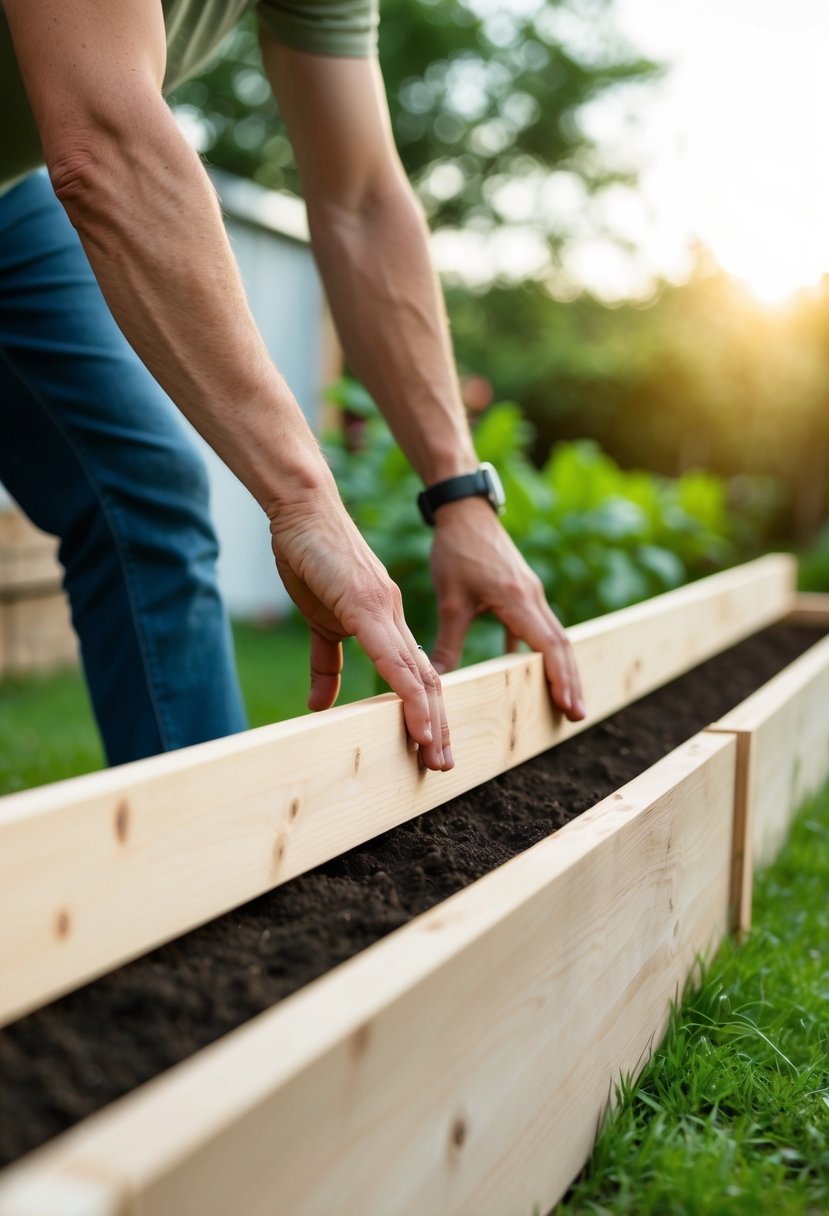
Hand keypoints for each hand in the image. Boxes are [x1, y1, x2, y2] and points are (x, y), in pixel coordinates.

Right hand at [268, 470, 452, 770]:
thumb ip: (327, 662)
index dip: (428, 712)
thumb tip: (320, 705)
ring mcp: (384, 610)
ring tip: (435, 755)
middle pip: (427, 681)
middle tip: (443, 765)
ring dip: (430, 719)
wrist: (301, 508)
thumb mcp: (319, 620)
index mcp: (386, 622)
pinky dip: (407, 692)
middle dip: (437, 726)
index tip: (432, 747)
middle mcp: (395, 618)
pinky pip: (391, 656)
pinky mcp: (364, 603)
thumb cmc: (310, 557)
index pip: (416, 674)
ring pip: (417, 674)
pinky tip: (417, 720)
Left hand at [429, 498, 585, 720]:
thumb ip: (447, 642)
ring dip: (561, 668)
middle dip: (571, 681)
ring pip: (554, 636)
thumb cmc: (456, 550)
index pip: (549, 645)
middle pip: (561, 646)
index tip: (568, 706)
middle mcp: (533, 597)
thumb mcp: (449, 600)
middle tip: (577, 716)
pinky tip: (530, 671)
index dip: (560, 677)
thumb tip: (435, 680)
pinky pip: (538, 626)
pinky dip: (539, 650)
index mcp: (518, 599)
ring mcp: (531, 593)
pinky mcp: (523, 591)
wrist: (465, 512)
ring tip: (565, 701)